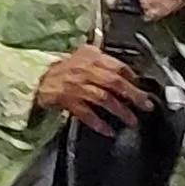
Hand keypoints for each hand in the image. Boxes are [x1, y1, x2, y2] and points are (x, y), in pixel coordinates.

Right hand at [33, 45, 150, 134]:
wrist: (38, 77)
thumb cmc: (64, 67)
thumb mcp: (83, 54)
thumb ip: (103, 59)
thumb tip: (127, 71)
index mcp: (91, 57)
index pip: (117, 66)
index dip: (132, 77)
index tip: (142, 87)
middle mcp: (85, 71)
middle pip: (114, 82)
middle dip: (133, 95)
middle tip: (146, 105)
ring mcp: (76, 86)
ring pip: (103, 98)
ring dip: (120, 111)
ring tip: (132, 121)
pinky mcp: (68, 101)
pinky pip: (86, 113)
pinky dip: (98, 123)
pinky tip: (108, 131)